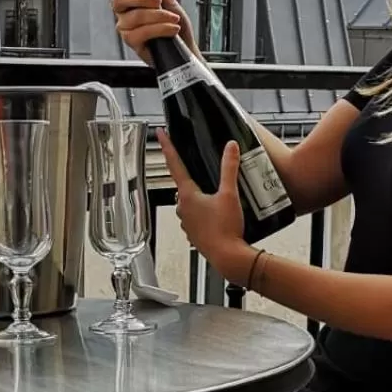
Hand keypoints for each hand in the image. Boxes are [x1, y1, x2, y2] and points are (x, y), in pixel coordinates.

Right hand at [103, 0, 199, 66]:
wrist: (185, 48)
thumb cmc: (175, 24)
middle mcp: (124, 12)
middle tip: (159, 1)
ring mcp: (126, 27)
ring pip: (133, 17)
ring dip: (158, 16)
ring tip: (172, 19)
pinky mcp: (132, 43)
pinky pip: (140, 33)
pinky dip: (160, 29)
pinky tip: (171, 29)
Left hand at [158, 132, 248, 279]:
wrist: (228, 257)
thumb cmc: (226, 229)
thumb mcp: (229, 194)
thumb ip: (229, 168)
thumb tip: (230, 147)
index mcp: (187, 196)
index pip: (174, 164)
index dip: (168, 147)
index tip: (161, 134)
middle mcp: (182, 209)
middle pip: (183, 185)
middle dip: (193, 179)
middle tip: (206, 175)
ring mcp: (186, 223)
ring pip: (189, 203)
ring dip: (199, 199)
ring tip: (216, 200)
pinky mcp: (194, 234)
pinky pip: (196, 219)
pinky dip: (204, 214)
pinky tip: (217, 216)